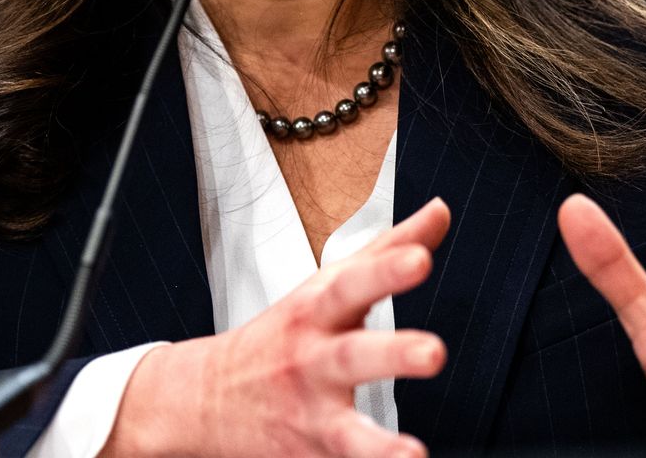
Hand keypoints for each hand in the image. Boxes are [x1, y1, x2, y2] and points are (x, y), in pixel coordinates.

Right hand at [105, 198, 451, 457]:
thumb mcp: (325, 287)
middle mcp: (312, 363)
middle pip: (352, 357)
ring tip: (412, 456)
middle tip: (434, 353)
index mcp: (317, 313)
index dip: (386, 270)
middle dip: (392, 354)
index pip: (352, 284)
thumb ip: (386, 250)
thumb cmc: (282, 335)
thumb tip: (440, 211)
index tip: (420, 259)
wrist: (205, 399)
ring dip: (378, 449)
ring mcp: (309, 417)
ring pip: (345, 435)